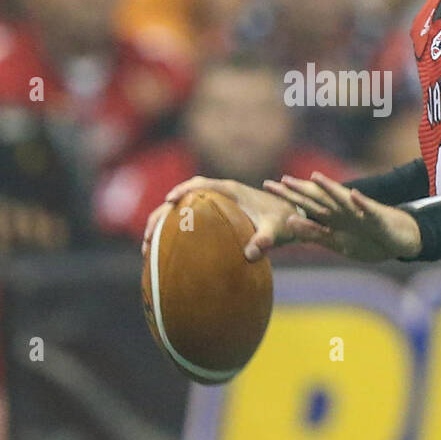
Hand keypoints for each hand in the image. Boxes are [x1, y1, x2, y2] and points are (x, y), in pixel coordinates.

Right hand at [141, 176, 305, 261]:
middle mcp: (221, 193)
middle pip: (184, 197)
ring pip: (184, 208)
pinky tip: (166, 250)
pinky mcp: (218, 214)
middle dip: (162, 213)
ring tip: (147, 247)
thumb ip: (264, 240)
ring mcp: (218, 203)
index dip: (182, 190)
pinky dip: (175, 230)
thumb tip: (251, 255)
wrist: (293, 216)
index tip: (168, 200)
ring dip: (164, 223)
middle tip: (147, 236)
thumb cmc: (284, 221)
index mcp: (231, 190)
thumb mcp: (275, 231)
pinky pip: (191, 218)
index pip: (200, 185)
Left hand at [263, 171, 422, 262]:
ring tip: (315, 178)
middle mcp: (344, 211)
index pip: (307, 204)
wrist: (401, 239)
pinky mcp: (378, 218)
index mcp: (333, 217)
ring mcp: (361, 213)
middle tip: (280, 180)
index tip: (267, 186)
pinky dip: (362, 203)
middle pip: (319, 199)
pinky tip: (354, 194)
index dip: (289, 195)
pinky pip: (369, 210)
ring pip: (343, 200)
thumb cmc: (368, 240)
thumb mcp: (336, 242)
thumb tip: (289, 222)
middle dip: (301, 190)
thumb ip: (314, 233)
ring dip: (330, 189)